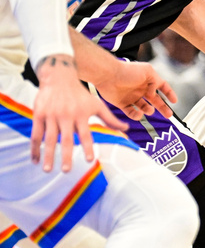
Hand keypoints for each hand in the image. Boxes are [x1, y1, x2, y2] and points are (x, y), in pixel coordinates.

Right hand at [32, 55, 126, 172]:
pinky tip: (35, 160)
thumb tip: (126, 129)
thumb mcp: (97, 104)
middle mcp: (66, 116)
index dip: (88, 147)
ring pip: (49, 138)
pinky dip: (34, 148)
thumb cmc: (80, 94)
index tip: (89, 160)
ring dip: (48, 155)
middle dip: (66, 155)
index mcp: (81, 115)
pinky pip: (36, 134)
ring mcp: (51, 116)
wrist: (58, 76)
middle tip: (66, 171)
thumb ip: (110, 119)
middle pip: (66, 139)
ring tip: (48, 170)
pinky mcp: (39, 114)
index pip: (85, 134)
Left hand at [92, 60, 175, 119]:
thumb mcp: (148, 71)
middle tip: (169, 115)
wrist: (108, 75)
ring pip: (144, 108)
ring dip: (149, 110)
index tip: (174, 101)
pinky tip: (138, 113)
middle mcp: (141, 89)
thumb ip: (156, 82)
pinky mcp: (122, 104)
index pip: (162, 87)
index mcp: (148, 80)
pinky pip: (132, 113)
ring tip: (149, 110)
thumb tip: (154, 93)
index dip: (169, 93)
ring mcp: (132, 97)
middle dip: (163, 108)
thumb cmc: (128, 71)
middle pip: (155, 100)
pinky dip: (136, 115)